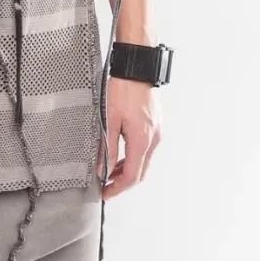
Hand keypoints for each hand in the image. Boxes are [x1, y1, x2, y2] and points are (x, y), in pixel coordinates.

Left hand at [96, 76, 162, 198]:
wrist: (136, 67)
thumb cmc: (123, 88)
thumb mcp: (109, 119)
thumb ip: (107, 147)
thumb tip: (102, 168)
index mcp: (142, 140)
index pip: (132, 177)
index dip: (117, 188)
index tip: (105, 193)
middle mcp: (153, 139)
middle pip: (140, 172)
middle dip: (123, 182)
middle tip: (106, 185)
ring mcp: (157, 131)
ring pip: (144, 160)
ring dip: (128, 168)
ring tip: (110, 170)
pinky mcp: (155, 124)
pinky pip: (146, 148)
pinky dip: (133, 155)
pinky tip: (120, 151)